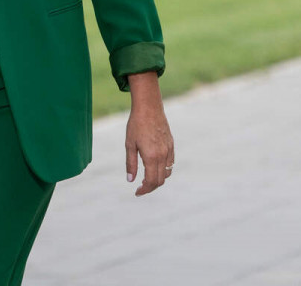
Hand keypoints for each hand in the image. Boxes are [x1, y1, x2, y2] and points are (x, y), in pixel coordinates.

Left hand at [125, 71, 174, 195]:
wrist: (149, 107)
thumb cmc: (136, 125)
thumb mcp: (129, 145)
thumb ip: (130, 164)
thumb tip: (130, 180)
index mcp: (151, 156)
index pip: (151, 181)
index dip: (144, 190)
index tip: (137, 192)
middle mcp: (163, 155)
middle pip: (160, 180)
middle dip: (150, 187)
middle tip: (140, 188)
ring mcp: (169, 150)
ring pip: (167, 173)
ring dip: (158, 179)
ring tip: (147, 179)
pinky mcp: (171, 145)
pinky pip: (170, 163)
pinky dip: (164, 170)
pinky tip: (154, 167)